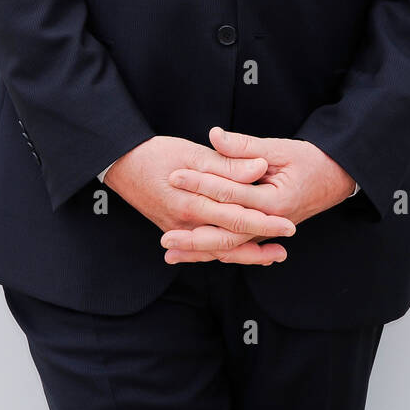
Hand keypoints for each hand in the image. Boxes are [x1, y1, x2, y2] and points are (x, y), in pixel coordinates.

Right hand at [103, 134, 296, 266]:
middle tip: (286, 245)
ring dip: (246, 255)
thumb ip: (226, 165)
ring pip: (217, 251)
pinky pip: (203, 249)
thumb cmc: (156, 154)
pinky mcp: (174, 231)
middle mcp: (185, 224)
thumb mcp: (192, 153)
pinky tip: (241, 253)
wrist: (120, 164)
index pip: (236, 218)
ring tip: (273, 256)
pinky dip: (223, 254)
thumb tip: (258, 168)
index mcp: (192, 203)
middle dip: (260, 245)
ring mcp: (178, 231)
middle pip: (229, 242)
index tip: (289, 223)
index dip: (264, 222)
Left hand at [158, 126, 355, 263]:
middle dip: (194, 236)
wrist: (336, 178)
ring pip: (230, 247)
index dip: (200, 183)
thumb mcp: (280, 148)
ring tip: (171, 252)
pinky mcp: (264, 234)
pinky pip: (238, 248)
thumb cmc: (310, 160)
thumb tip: (214, 136)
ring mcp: (268, 232)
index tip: (174, 176)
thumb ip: (245, 146)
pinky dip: (215, 252)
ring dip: (200, 252)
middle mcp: (271, 223)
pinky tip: (195, 255)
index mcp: (275, 201)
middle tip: (166, 235)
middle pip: (226, 234)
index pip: (230, 194)